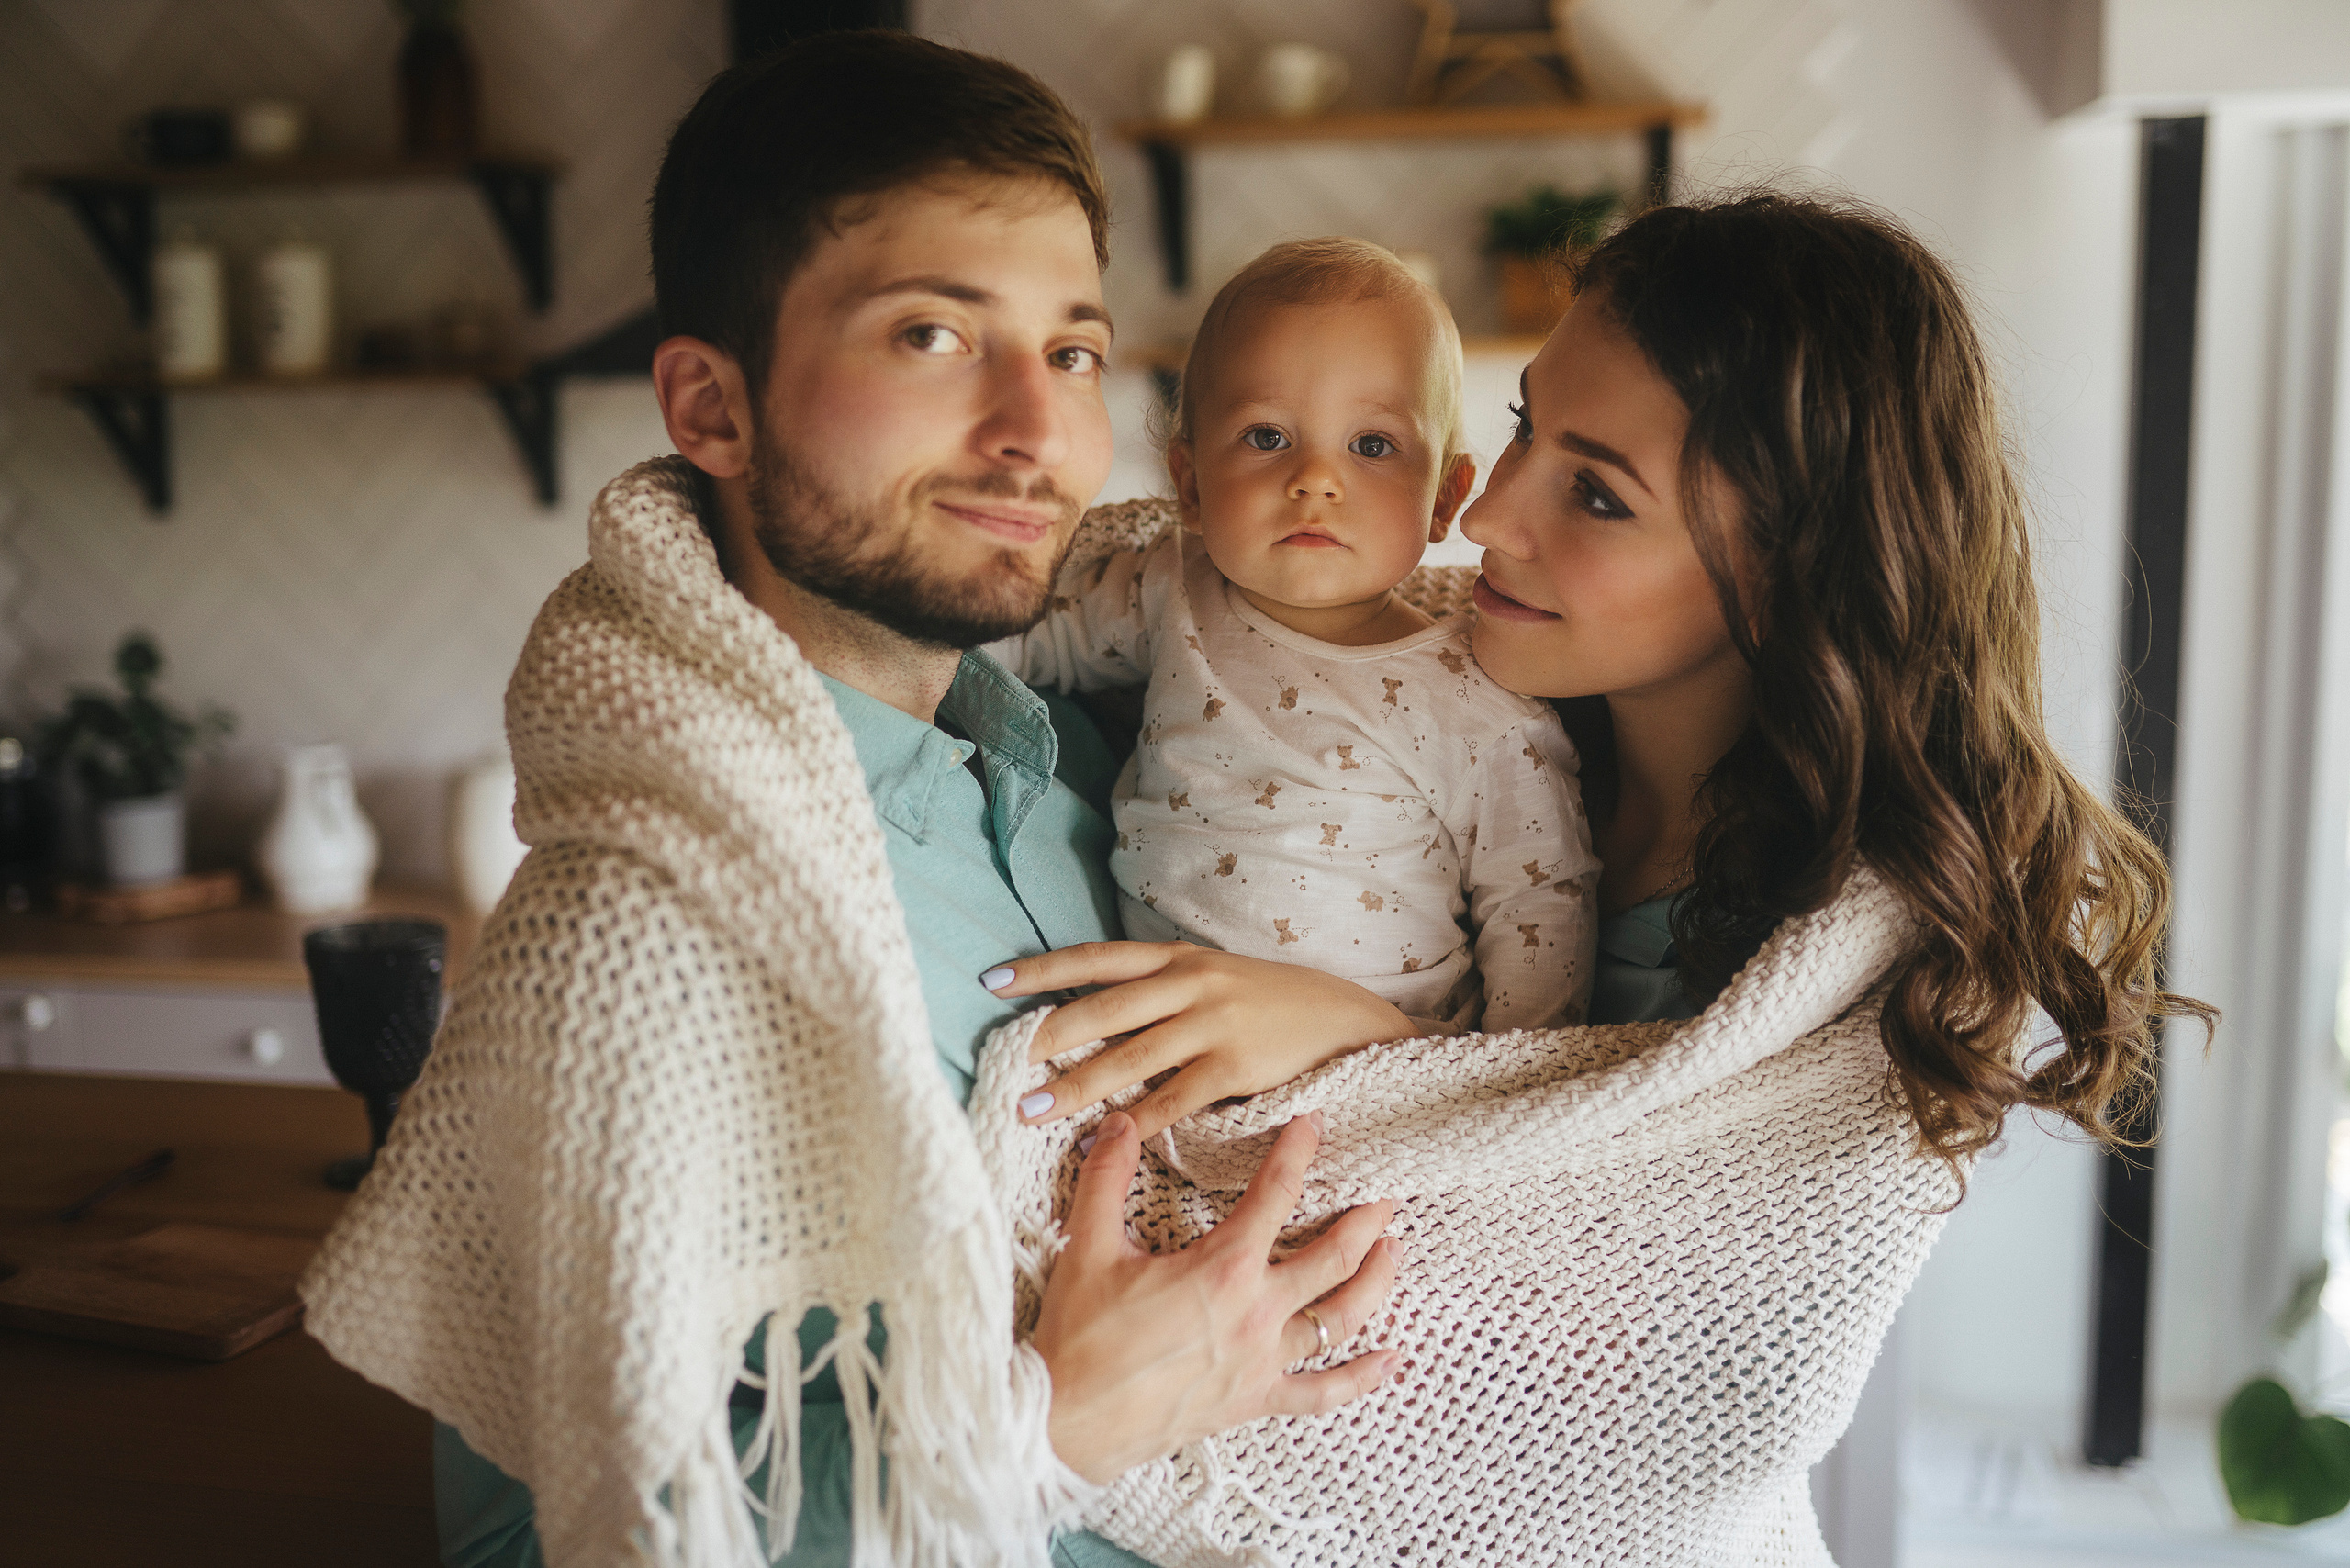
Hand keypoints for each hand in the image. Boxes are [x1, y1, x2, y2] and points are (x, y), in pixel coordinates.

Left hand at [986, 941, 1414, 1142]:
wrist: (1348, 1021)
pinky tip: (1101, 1139)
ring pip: (1130, 1057)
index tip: (993, 979)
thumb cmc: (1270, 1003)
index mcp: (1179, 957)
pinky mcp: (1234, 1068)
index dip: (1043, 967)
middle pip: (1104, 1008)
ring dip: (1076, 1087)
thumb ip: (1160, 988)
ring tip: (1032, 1110)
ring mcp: (1213, 1025)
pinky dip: (1133, 1122)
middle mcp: (1192, 984)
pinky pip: (1172, 1100)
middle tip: (1006, 1063)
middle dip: (1050, 1036)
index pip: (1097, 957)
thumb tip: (1091, 1011)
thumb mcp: (1214, 976)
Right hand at [1031, 1109, 1402, 1483]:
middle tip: (1387, 1196)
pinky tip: (1392, 1362)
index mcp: (1223, 1267)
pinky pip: (1322, 1393)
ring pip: (1341, 1318)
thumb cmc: (1080, 1336)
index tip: (1313, 1126)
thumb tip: (1120, 1124)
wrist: (1069, 1420)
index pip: (1276, 1194)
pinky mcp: (1255, 1402)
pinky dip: (1361, 1377)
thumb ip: (1107, 1177)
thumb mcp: (1088, 1245)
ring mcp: (1263, 1362)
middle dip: (1364, 1221)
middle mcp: (1257, 1313)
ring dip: (1375, 1282)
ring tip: (1394, 1253)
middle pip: (1332, 1257)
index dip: (1297, 1154)